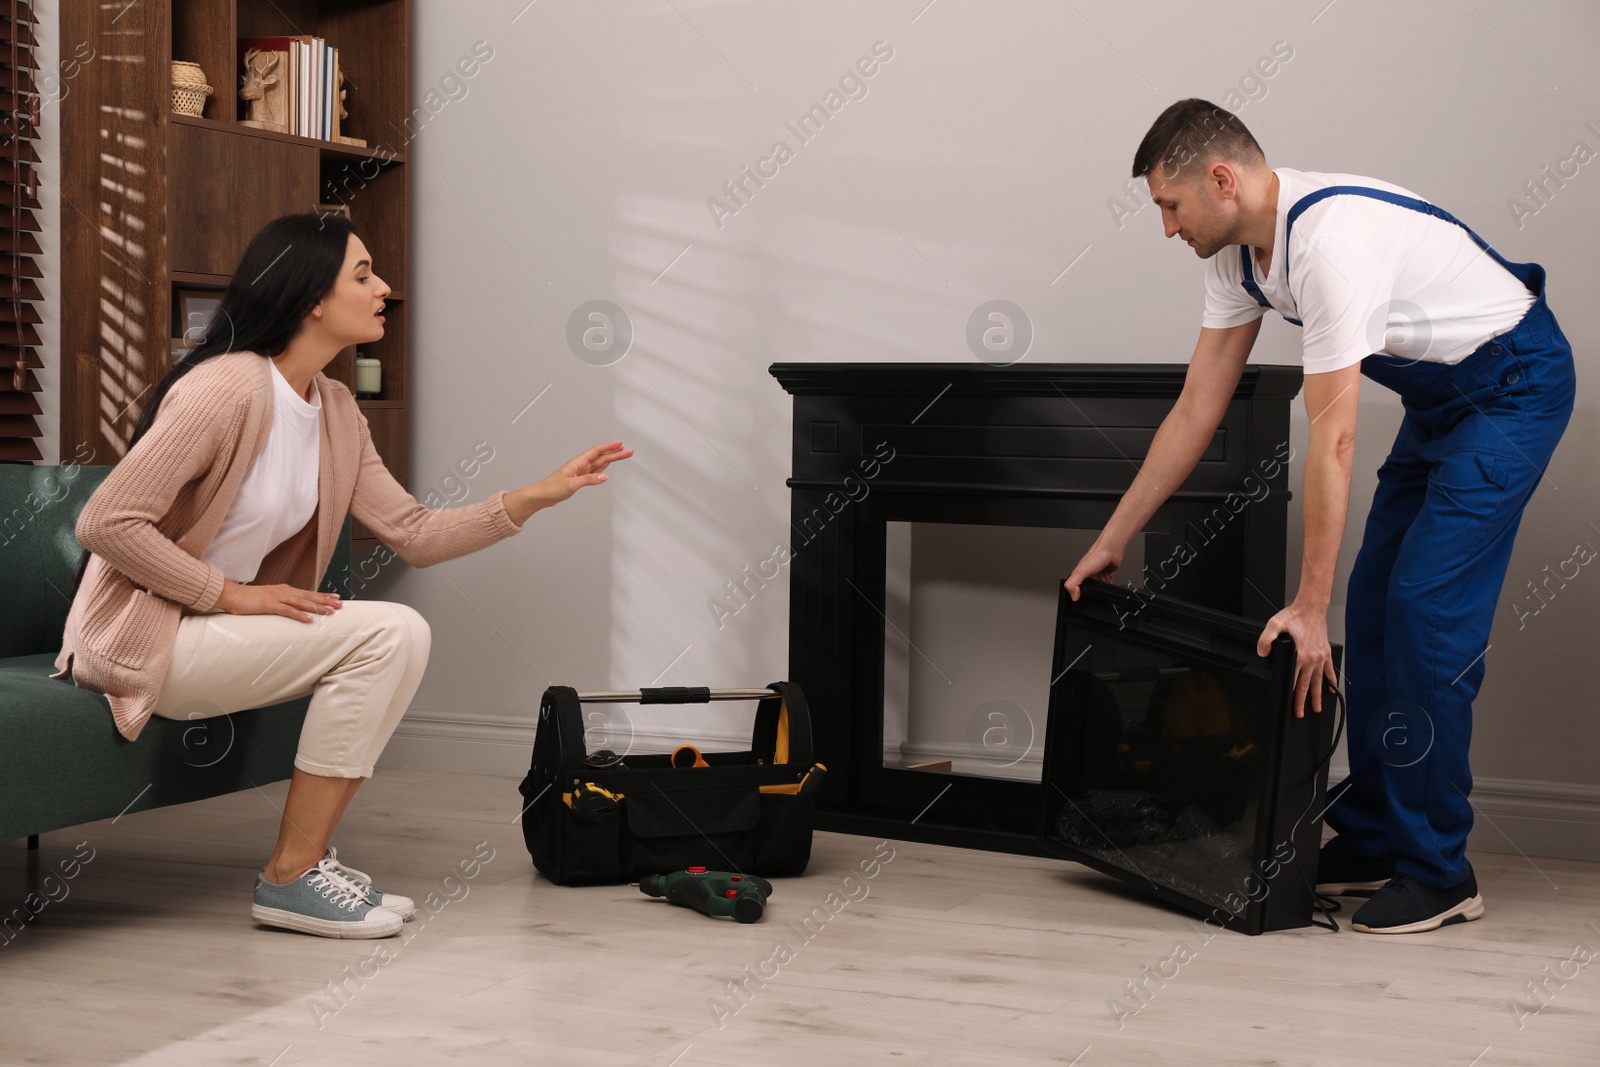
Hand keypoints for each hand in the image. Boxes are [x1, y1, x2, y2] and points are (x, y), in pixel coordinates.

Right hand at [216, 579, 341, 623]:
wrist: (232, 595)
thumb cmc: (250, 599)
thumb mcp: (270, 599)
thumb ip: (282, 602)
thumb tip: (293, 608)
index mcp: (285, 590)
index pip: (308, 593)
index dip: (322, 596)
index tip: (336, 598)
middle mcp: (284, 591)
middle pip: (309, 597)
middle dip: (325, 601)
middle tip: (340, 604)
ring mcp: (277, 597)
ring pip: (302, 603)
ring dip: (317, 607)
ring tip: (330, 612)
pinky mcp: (269, 605)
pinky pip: (288, 611)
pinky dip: (300, 615)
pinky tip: (309, 620)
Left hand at [508, 441, 634, 523]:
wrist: (542, 495)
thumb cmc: (552, 488)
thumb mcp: (572, 485)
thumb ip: (589, 480)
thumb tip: (604, 476)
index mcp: (578, 463)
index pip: (597, 451)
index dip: (609, 447)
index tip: (620, 444)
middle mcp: (580, 465)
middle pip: (601, 456)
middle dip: (615, 453)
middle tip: (628, 451)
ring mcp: (581, 471)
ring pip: (599, 462)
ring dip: (611, 458)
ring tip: (622, 454)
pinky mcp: (580, 478)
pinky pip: (595, 470)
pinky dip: (603, 467)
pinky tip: (608, 465)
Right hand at [1064, 542, 1123, 600]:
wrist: (1112, 550)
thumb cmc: (1097, 555)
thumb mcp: (1081, 571)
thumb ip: (1073, 583)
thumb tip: (1073, 596)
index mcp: (1078, 574)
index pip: (1073, 588)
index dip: (1075, 594)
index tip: (1079, 599)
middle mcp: (1087, 575)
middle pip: (1086, 590)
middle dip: (1089, 594)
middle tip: (1091, 595)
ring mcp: (1097, 576)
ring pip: (1096, 588)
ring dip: (1099, 591)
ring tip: (1100, 591)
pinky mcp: (1106, 576)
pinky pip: (1106, 586)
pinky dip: (1107, 588)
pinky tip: (1107, 588)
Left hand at [1255, 598, 1336, 716]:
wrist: (1311, 607)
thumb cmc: (1295, 616)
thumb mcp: (1274, 624)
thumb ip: (1266, 639)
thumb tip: (1262, 653)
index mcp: (1299, 655)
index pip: (1293, 680)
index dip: (1291, 694)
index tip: (1291, 706)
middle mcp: (1311, 658)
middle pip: (1306, 685)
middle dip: (1303, 701)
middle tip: (1300, 714)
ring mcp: (1320, 657)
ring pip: (1318, 681)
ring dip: (1317, 696)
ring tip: (1317, 708)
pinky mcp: (1325, 653)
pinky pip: (1330, 670)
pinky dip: (1331, 680)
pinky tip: (1331, 689)